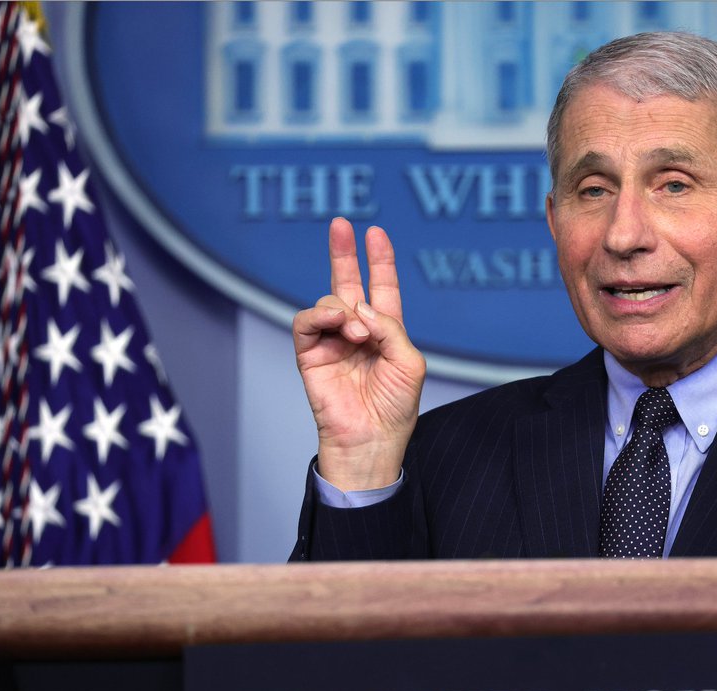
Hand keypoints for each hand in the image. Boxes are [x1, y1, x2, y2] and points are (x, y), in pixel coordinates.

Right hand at [293, 218, 425, 489]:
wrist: (370, 439)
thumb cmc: (395, 407)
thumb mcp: (409, 362)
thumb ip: (389, 327)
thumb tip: (359, 307)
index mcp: (386, 332)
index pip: (382, 288)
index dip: (380, 261)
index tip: (377, 233)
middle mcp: (358, 333)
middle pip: (348, 283)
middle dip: (345, 254)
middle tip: (341, 224)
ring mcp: (332, 342)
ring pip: (329, 302)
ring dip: (344, 310)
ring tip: (358, 333)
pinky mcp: (310, 354)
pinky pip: (307, 321)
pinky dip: (321, 316)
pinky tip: (338, 326)